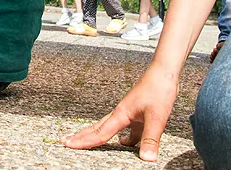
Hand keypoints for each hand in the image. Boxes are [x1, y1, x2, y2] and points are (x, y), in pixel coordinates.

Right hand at [64, 64, 179, 160]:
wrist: (164, 71)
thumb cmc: (159, 89)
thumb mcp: (157, 117)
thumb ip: (151, 139)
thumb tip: (146, 159)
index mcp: (121, 114)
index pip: (99, 133)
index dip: (84, 141)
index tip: (68, 144)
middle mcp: (121, 113)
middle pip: (97, 128)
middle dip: (82, 136)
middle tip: (66, 141)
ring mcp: (128, 112)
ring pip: (109, 127)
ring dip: (98, 135)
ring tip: (87, 142)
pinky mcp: (138, 112)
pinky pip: (126, 128)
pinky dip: (122, 137)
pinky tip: (124, 142)